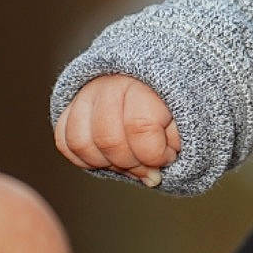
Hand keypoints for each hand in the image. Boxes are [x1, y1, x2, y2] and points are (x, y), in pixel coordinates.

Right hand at [54, 73, 181, 187]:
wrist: (153, 74)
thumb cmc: (175, 98)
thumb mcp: (187, 113)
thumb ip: (176, 139)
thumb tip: (152, 178)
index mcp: (142, 81)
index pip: (139, 127)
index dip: (155, 154)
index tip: (169, 156)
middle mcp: (108, 85)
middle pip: (107, 139)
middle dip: (132, 163)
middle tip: (150, 164)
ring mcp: (84, 95)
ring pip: (81, 143)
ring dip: (107, 164)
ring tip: (131, 161)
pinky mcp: (69, 107)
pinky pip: (64, 142)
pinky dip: (85, 159)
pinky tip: (109, 158)